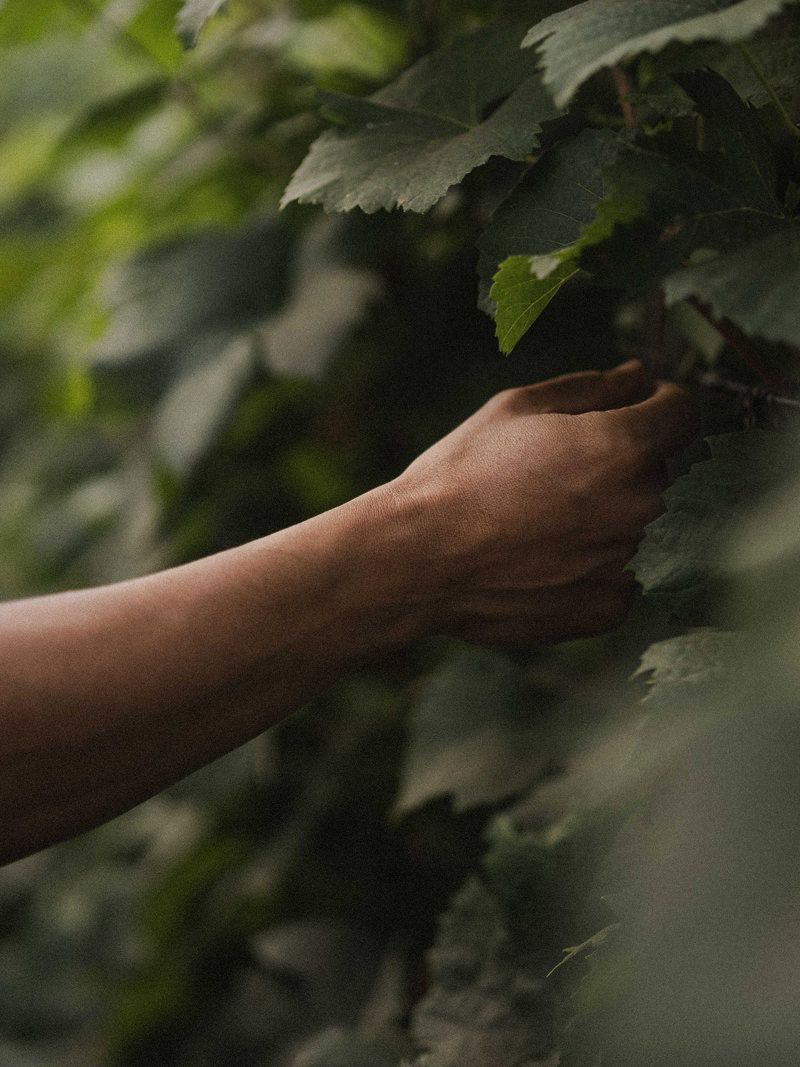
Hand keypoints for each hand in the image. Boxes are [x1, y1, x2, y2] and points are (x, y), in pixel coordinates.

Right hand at [395, 360, 699, 645]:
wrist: (418, 558)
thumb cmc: (461, 475)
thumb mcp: (517, 408)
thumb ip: (591, 389)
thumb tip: (637, 378)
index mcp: (623, 447)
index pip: (684, 413)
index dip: (657, 404)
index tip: (630, 408)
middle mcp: (638, 506)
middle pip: (657, 469)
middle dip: (621, 460)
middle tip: (556, 468)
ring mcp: (625, 562)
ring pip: (633, 523)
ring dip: (603, 514)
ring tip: (537, 517)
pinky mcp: (606, 607)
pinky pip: (618, 576)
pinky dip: (592, 565)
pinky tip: (543, 556)